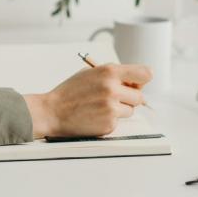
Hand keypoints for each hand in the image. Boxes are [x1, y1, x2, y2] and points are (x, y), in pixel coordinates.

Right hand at [24, 63, 152, 138]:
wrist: (52, 112)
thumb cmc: (71, 91)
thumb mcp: (91, 73)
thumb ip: (114, 74)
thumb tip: (137, 82)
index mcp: (109, 72)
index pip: (145, 74)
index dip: (142, 79)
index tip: (137, 83)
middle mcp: (112, 89)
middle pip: (140, 96)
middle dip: (129, 97)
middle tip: (113, 97)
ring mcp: (111, 108)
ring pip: (131, 110)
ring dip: (120, 109)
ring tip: (100, 106)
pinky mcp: (109, 125)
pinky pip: (119, 122)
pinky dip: (110, 120)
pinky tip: (95, 116)